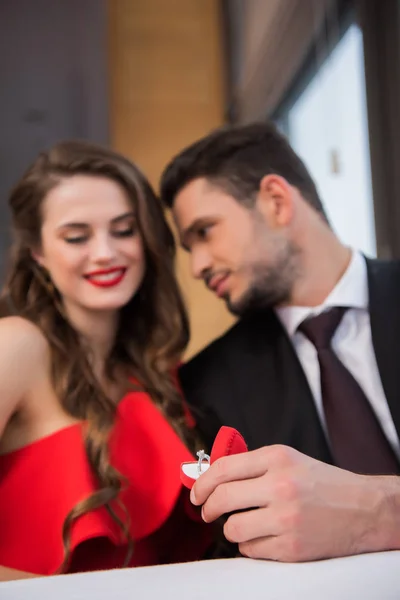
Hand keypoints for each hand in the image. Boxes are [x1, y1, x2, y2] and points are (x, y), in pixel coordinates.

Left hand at [190, 445, 397, 561]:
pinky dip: (251, 545)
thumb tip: (211, 476)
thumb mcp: (289, 460)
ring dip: (231, 528)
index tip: (196, 492)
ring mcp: (286, 519)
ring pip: (232, 528)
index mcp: (278, 458)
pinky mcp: (291, 549)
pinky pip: (250, 550)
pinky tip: (266, 536)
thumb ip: (252, 465)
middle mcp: (281, 486)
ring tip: (245, 523)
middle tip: (207, 511)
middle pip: (222, 498)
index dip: (202, 482)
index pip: (223, 468)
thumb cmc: (323, 483)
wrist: (364, 509)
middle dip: (206, 507)